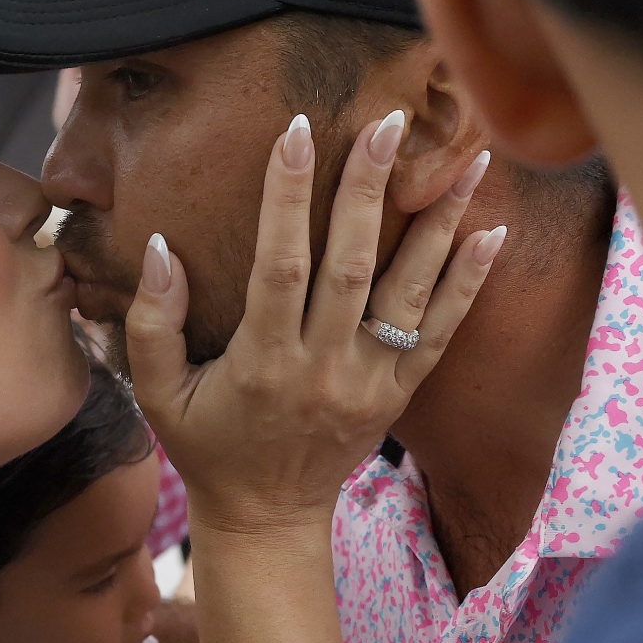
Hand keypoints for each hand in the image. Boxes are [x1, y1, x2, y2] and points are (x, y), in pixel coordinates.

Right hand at [125, 111, 502, 536]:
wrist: (267, 517)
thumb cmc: (206, 447)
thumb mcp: (157, 394)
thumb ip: (152, 322)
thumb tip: (162, 247)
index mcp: (261, 362)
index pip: (279, 264)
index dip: (286, 196)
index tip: (295, 131)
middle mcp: (322, 368)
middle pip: (351, 266)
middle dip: (368, 190)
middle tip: (387, 124)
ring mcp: (368, 382)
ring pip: (409, 294)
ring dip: (439, 223)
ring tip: (466, 160)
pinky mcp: (399, 395)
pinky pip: (441, 334)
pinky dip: (467, 283)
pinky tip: (491, 232)